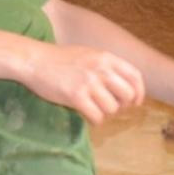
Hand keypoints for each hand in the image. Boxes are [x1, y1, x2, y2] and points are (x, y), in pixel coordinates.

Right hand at [22, 43, 145, 124]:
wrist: (34, 60)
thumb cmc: (60, 59)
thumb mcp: (89, 54)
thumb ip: (107, 66)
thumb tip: (125, 86)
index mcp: (106, 57)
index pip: (135, 76)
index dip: (139, 92)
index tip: (135, 102)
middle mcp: (101, 69)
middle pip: (127, 95)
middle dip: (123, 105)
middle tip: (111, 108)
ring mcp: (88, 82)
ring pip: (112, 108)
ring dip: (106, 113)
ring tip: (95, 110)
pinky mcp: (76, 96)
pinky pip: (97, 116)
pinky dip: (95, 120)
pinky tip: (88, 116)